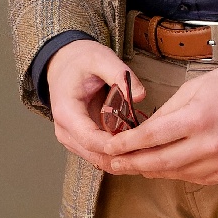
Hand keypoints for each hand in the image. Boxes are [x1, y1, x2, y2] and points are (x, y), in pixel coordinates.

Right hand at [45, 38, 145, 169]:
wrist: (64, 63)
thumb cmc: (81, 61)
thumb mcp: (101, 58)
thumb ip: (120, 74)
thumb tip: (140, 96)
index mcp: (66, 112)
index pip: (90, 139)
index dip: (115, 145)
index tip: (140, 142)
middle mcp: (65, 130)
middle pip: (95, 155)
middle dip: (123, 155)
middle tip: (153, 150)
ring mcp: (72, 138)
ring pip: (99, 159)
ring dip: (122, 157)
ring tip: (149, 150)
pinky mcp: (81, 140)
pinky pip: (100, 154)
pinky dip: (119, 153)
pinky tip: (138, 147)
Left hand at [99, 61, 217, 184]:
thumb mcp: (191, 90)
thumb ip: (165, 114)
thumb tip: (140, 134)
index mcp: (197, 118)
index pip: (152, 137)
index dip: (127, 144)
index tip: (109, 147)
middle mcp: (210, 143)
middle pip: (160, 162)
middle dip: (132, 164)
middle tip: (112, 164)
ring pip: (177, 174)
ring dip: (152, 171)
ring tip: (134, 166)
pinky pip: (196, 178)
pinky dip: (177, 174)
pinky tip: (164, 168)